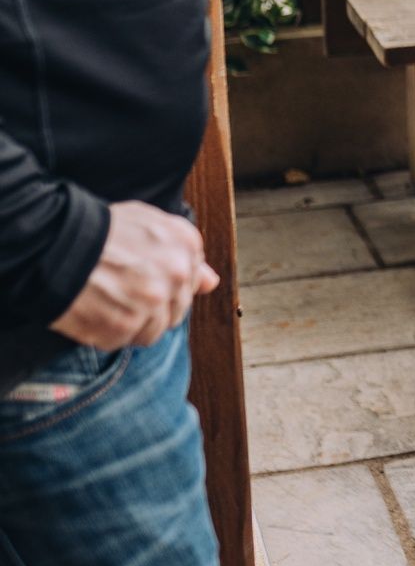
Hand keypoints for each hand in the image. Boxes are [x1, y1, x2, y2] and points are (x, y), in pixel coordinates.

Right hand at [50, 201, 218, 348]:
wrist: (52, 242)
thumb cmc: (98, 229)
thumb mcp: (147, 223)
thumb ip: (183, 251)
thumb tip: (210, 282)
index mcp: (186, 246)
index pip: (191, 282)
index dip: (165, 284)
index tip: (142, 279)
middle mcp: (177, 275)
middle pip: (175, 310)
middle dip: (151, 307)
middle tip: (120, 293)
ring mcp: (152, 304)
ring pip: (152, 331)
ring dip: (131, 324)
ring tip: (105, 302)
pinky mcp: (124, 327)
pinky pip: (123, 341)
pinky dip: (106, 333)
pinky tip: (92, 311)